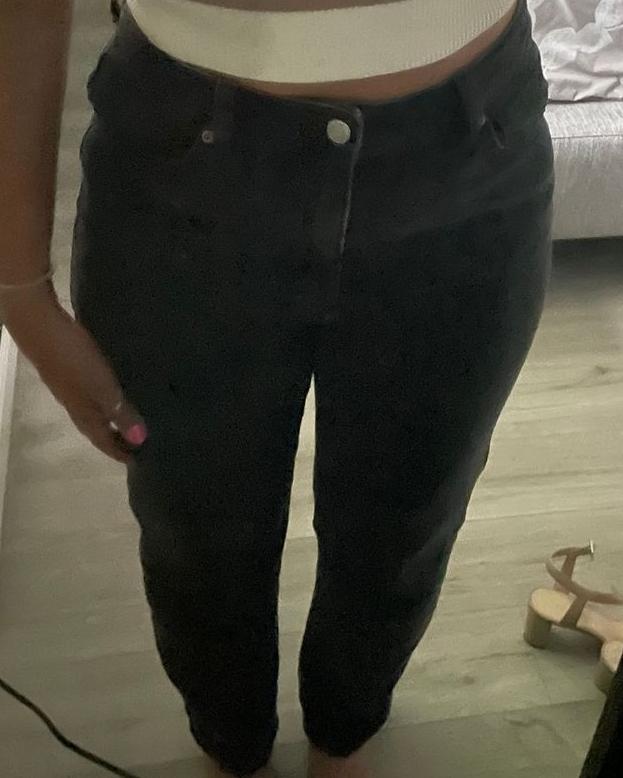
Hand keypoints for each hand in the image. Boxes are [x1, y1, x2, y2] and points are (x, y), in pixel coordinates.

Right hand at [2, 292, 146, 463]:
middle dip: (117, 439)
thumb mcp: (102, 388)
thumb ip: (120, 412)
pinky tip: (113, 391)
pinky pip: (91, 395)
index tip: (139, 460)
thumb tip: (139, 441)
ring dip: (111, 419)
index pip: (104, 441)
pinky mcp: (69, 371)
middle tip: (139, 442)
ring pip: (93, 413)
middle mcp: (75, 406)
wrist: (39, 326)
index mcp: (84, 415)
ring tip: (132, 419)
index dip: (121, 452)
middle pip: (98, 430)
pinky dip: (104, 401)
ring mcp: (70, 388)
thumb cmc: (73, 359)